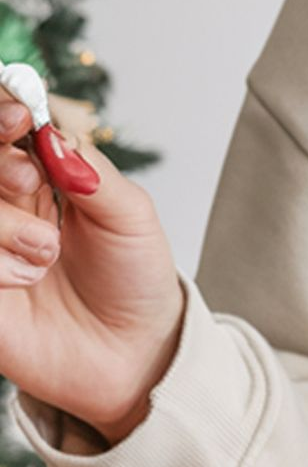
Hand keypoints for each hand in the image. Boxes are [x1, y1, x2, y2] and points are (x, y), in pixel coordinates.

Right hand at [0, 98, 185, 444]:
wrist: (134, 352)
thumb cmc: (134, 280)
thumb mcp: (132, 218)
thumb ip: (94, 174)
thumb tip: (52, 135)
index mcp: (33, 177)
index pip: (0, 129)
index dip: (0, 114)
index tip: (20, 118)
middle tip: (28, 180)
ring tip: (45, 252)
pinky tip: (25, 281)